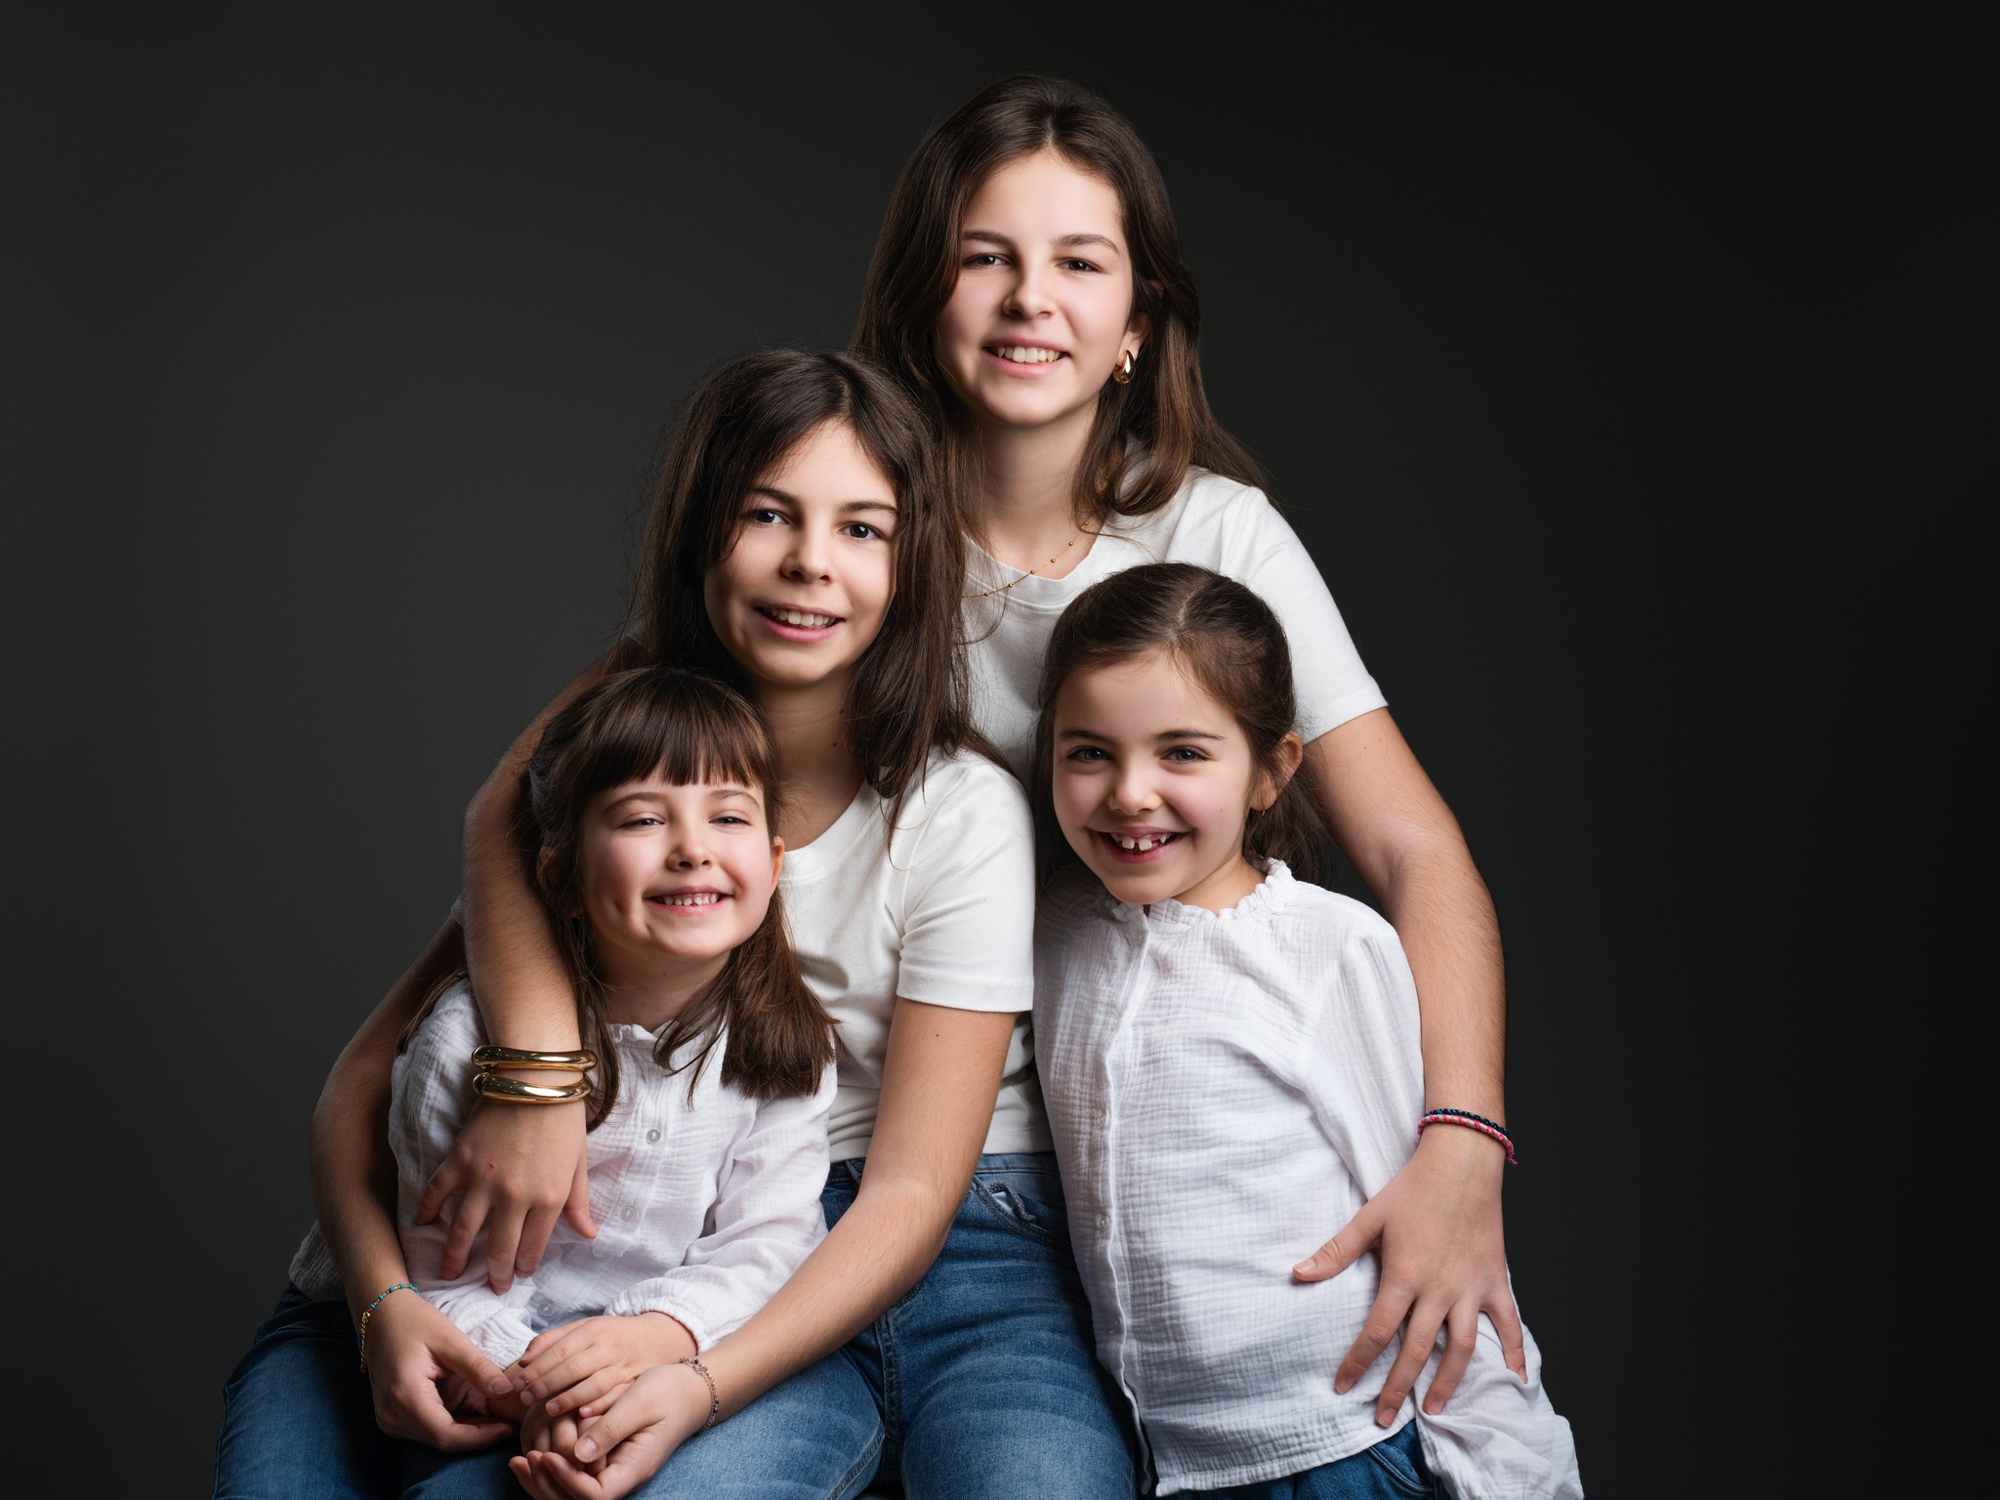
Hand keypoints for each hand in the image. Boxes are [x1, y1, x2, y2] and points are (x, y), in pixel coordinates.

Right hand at [363, 1287, 515, 1449]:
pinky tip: (473, 1413)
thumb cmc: (414, 1321)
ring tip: (495, 1417)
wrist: (380, 1316)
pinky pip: (426, 1430)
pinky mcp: (392, 1416)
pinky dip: (452, 1425)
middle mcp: (392, 1415)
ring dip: (466, 1432)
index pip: (446, 1435)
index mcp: (405, 1396)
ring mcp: (388, 1419)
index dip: (480, 1437)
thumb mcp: (451, 1340)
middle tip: (508, 1421)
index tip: (508, 1426)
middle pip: (441, 1440)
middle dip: (477, 1435)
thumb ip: (478, 1368)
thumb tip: (506, 1391)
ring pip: (434, 1439)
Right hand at [417, 1098, 595, 1291]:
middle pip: (498, 1249)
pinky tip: (423, 1223)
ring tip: (449, 1273)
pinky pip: (438, 1193)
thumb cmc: (564, 1117)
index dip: (524, 1267)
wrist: (535, 1077)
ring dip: (454, 1257)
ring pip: (463, 1232)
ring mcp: (483, 1180)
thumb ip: (579, 1202)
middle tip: (489, 1286)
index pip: (532, 1248)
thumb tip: (590, 1234)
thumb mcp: (579, 1162)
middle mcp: (514, 1197)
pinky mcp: (459, 1161)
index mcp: (548, 1198)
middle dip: (493, 1274)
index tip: (519, 1275)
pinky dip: (428, 1211)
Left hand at [508, 1362, 710, 1499]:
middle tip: (524, 1460)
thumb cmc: (667, 1392)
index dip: (566, 1480)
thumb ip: (611, 1428)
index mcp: (633, 1468)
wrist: (688, 1390)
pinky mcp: (603, 1462)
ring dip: (543, 1482)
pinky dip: (549, 1470)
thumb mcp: (640, 1403)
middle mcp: (621, 1477)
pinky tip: (530, 1454)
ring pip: (571, 1495)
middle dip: (547, 1485)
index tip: (545, 1455)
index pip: (594, 1496)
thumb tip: (579, 1452)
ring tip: (519, 1461)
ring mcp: (612, 1472)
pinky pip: (573, 1477)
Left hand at [514, 1313, 695, 1417]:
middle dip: (547, 1384)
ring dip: (569, 1397)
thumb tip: (525, 1360)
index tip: (518, 1383)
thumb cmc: (614, 1337)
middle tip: (525, 1399)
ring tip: (548, 1410)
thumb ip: (554, 1341)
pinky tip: (583, 1414)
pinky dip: (600, 1405)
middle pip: (574, 1367)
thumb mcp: (587, 1329)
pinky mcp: (635, 1385)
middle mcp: (609, 1348)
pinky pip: (617, 1396)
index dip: (537, 1368)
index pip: (560, 1350)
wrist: (661, 1338)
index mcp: (594, 1330)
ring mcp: (624, 1367)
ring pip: (594, 1383)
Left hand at [1293, 1124, 1525, 1422]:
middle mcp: (1440, 1290)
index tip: (1342, 1386)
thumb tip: (1299, 1274)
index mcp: (1405, 1275)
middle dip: (1396, 1388)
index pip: (1376, 1331)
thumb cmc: (1413, 1189)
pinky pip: (1509, 1324)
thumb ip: (1336, 1251)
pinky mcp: (1496, 1282)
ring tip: (1433, 1409)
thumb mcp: (1370, 1217)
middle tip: (1381, 1419)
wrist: (1463, 1162)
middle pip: (1416, 1351)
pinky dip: (1514, 1351)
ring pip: (1461, 1349)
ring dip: (1447, 1383)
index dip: (1357, 1362)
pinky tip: (1513, 1378)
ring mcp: (1471, 1289)